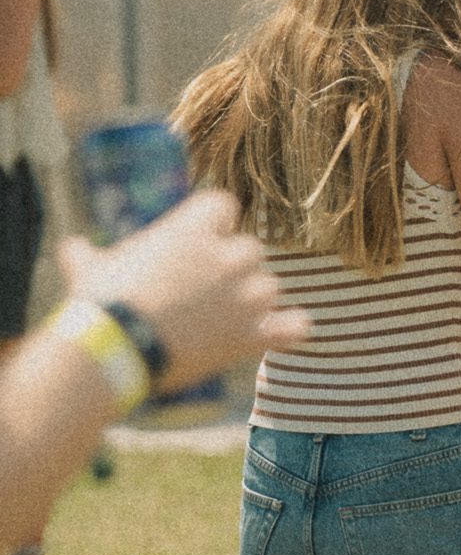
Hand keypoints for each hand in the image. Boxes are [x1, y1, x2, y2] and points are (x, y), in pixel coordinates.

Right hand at [60, 190, 309, 391]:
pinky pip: (294, 327)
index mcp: (193, 231)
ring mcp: (246, 296)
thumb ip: (87, 254)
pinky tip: (283, 333)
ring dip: (254, 301)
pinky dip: (291, 330)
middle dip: (234, 268)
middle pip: (251, 250)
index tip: (203, 240)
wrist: (115, 349)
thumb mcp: (88, 269)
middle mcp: (228, 257)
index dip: (216, 223)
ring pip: (270, 287)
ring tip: (222, 320)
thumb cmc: (100, 304)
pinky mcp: (252, 334)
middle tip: (206, 291)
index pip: (225, 205)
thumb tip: (71, 247)